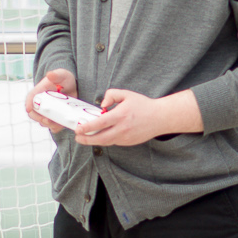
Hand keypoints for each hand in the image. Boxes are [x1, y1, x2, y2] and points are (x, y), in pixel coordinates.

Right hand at [25, 69, 76, 127]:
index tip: (29, 109)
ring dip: (48, 124)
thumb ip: (56, 75)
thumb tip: (50, 74)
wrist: (73, 87)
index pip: (30, 98)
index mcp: (39, 92)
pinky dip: (56, 127)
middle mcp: (40, 103)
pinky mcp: (54, 117)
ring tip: (56, 124)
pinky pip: (52, 126)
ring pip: (42, 121)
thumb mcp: (62, 75)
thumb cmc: (64, 79)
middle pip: (33, 114)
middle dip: (38, 118)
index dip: (28, 104)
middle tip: (47, 120)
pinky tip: (61, 125)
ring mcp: (47, 112)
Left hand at [76, 88, 199, 147]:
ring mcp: (126, 138)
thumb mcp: (127, 94)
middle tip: (77, 137)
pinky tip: (100, 136)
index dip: (86, 128)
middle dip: (86, 139)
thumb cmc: (143, 105)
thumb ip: (111, 94)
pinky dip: (105, 140)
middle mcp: (122, 129)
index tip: (77, 128)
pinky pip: (114, 142)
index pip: (99, 124)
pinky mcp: (129, 142)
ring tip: (85, 138)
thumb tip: (102, 105)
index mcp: (120, 116)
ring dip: (94, 141)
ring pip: (106, 142)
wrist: (160, 118)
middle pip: (100, 138)